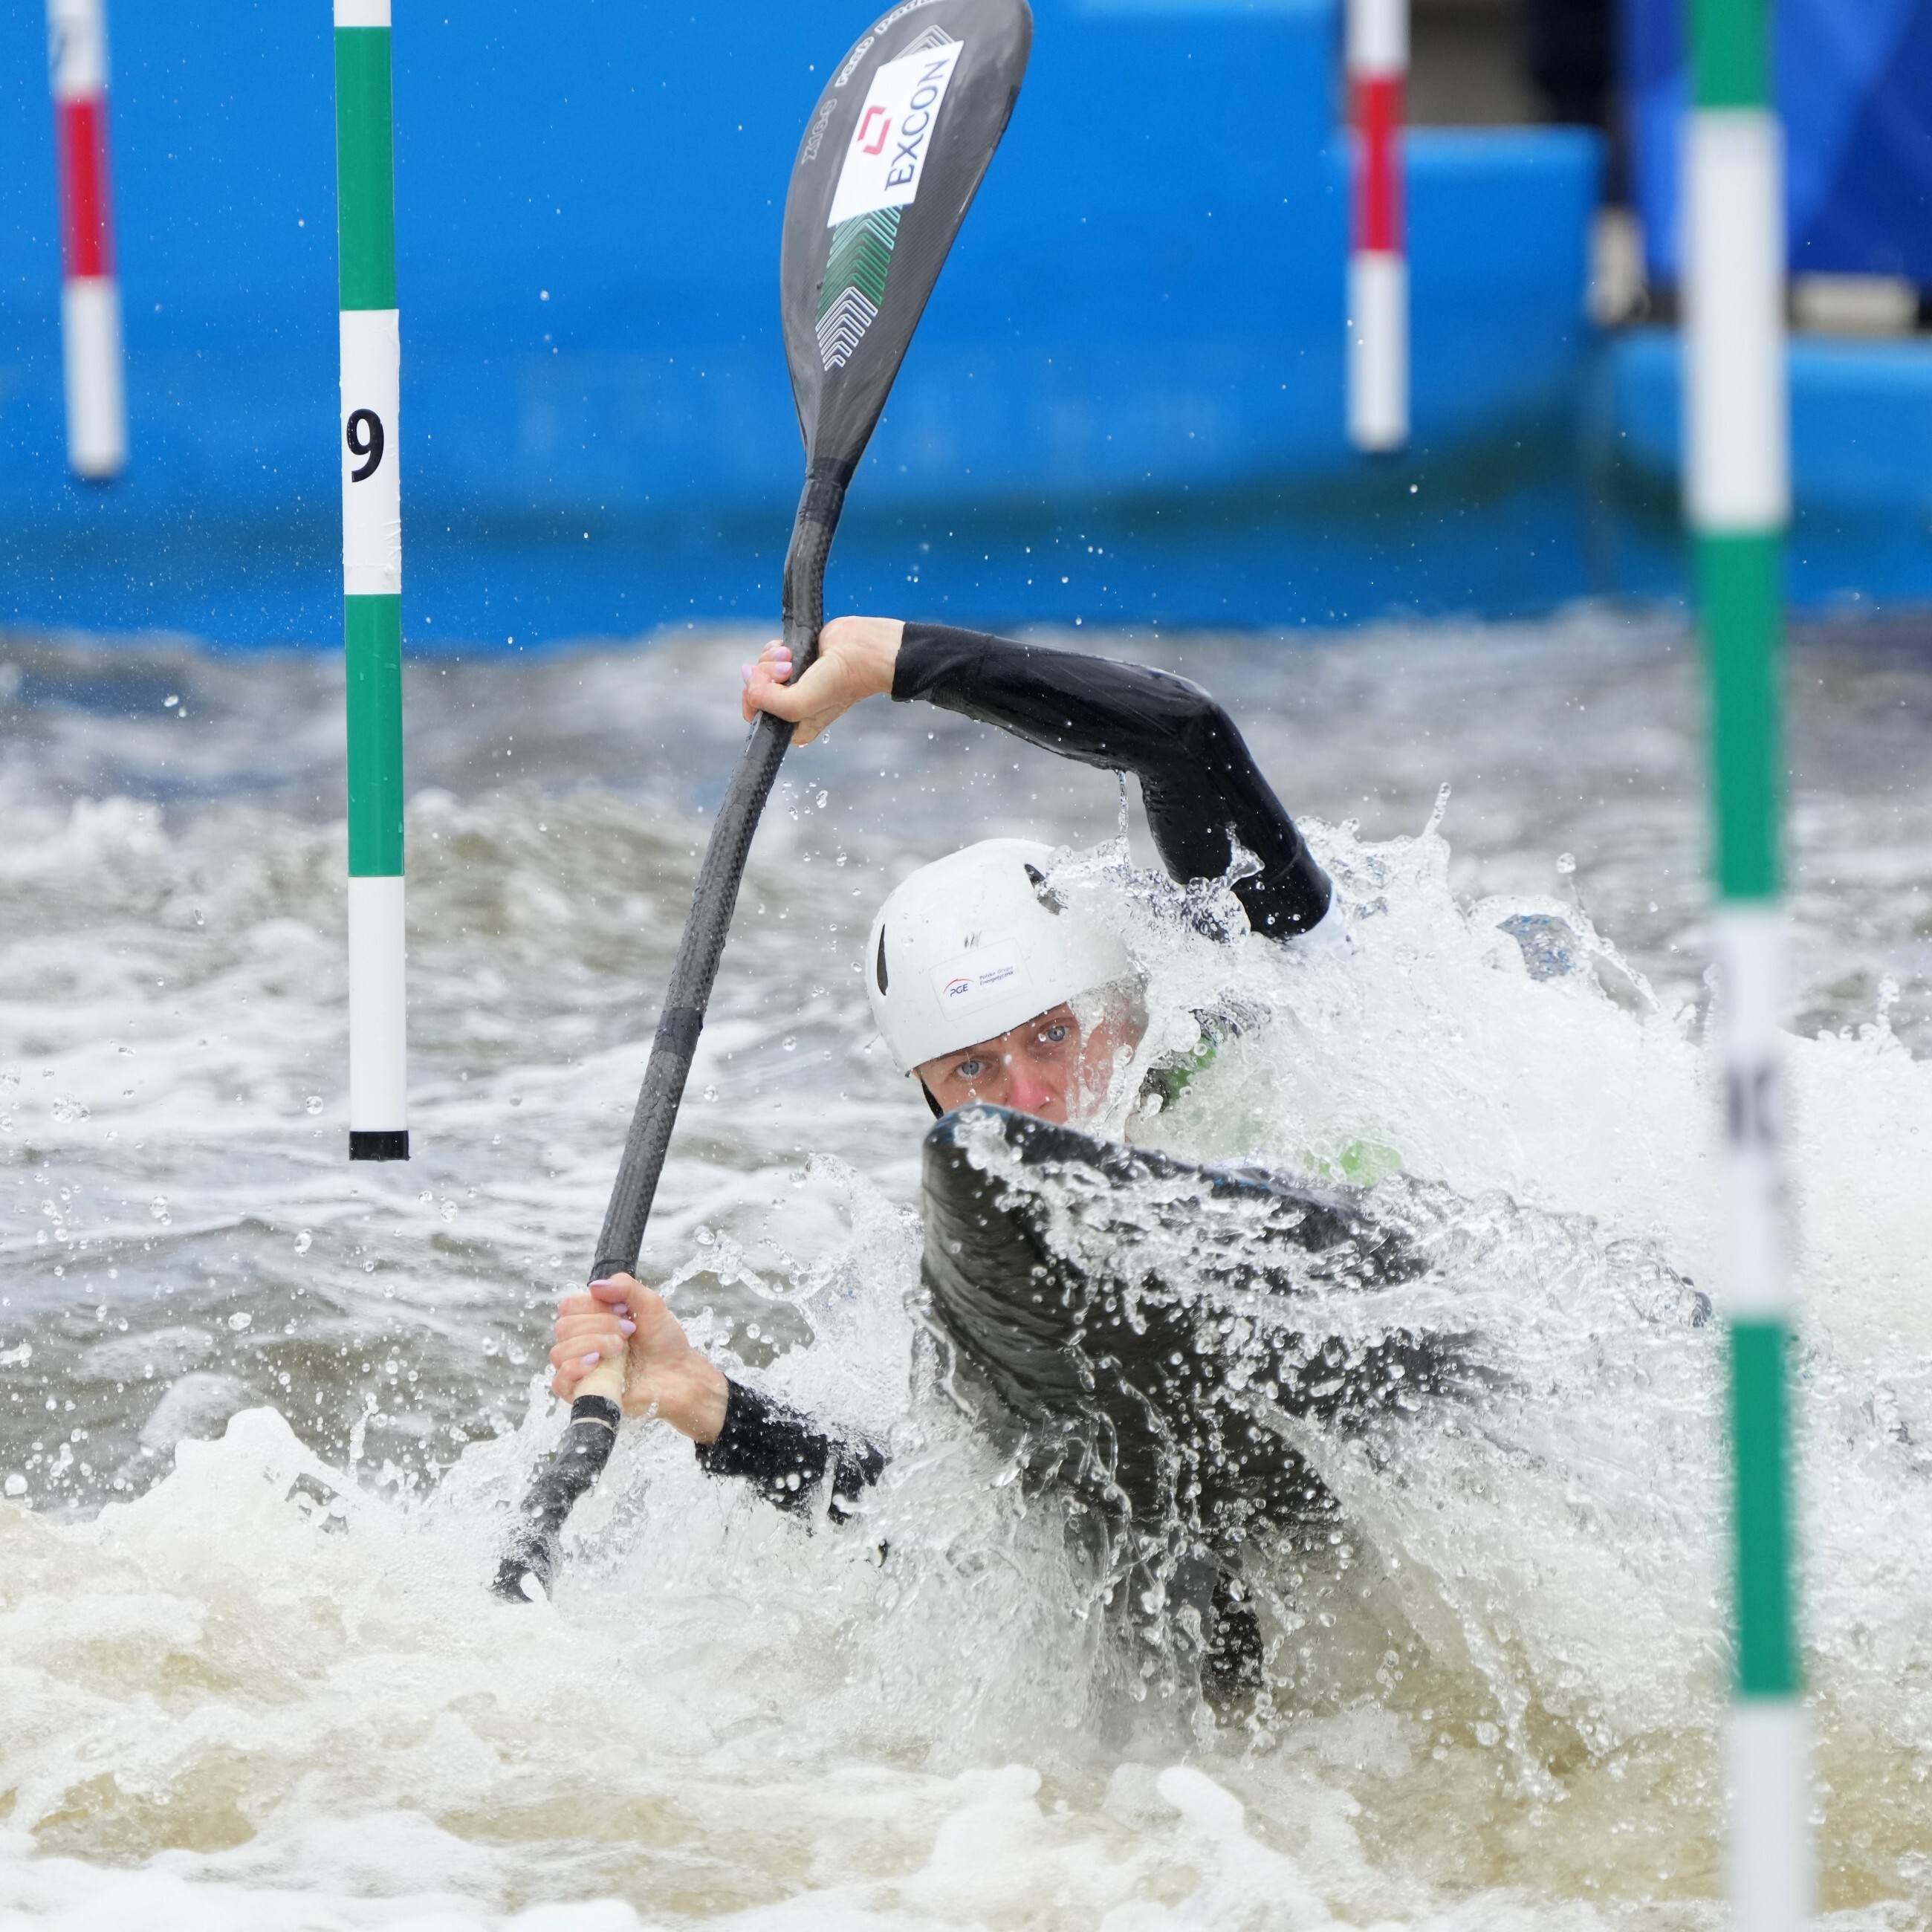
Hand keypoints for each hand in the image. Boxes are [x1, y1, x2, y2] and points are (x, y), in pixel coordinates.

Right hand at [549, 1274, 729, 1442]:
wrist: (678, 1375)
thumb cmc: (664, 1341)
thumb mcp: (650, 1304)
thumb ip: (625, 1287)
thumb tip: (594, 1286)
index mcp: (591, 1320)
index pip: (569, 1306)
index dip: (593, 1306)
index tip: (622, 1311)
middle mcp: (581, 1343)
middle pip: (564, 1327)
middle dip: (598, 1325)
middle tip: (627, 1332)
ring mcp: (581, 1369)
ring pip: (559, 1353)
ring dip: (591, 1345)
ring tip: (620, 1350)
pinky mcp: (583, 1393)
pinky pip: (559, 1382)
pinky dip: (573, 1370)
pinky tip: (595, 1364)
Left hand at [740, 615, 902, 745]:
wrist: (861, 651)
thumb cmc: (839, 682)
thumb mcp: (799, 704)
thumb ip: (767, 701)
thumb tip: (748, 681)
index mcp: (794, 727)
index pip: (754, 715)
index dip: (755, 697)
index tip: (769, 685)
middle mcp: (792, 707)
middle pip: (755, 689)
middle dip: (765, 674)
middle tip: (787, 669)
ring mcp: (794, 683)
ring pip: (761, 670)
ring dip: (770, 658)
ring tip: (791, 657)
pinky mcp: (796, 662)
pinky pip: (769, 655)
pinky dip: (774, 649)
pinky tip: (789, 649)